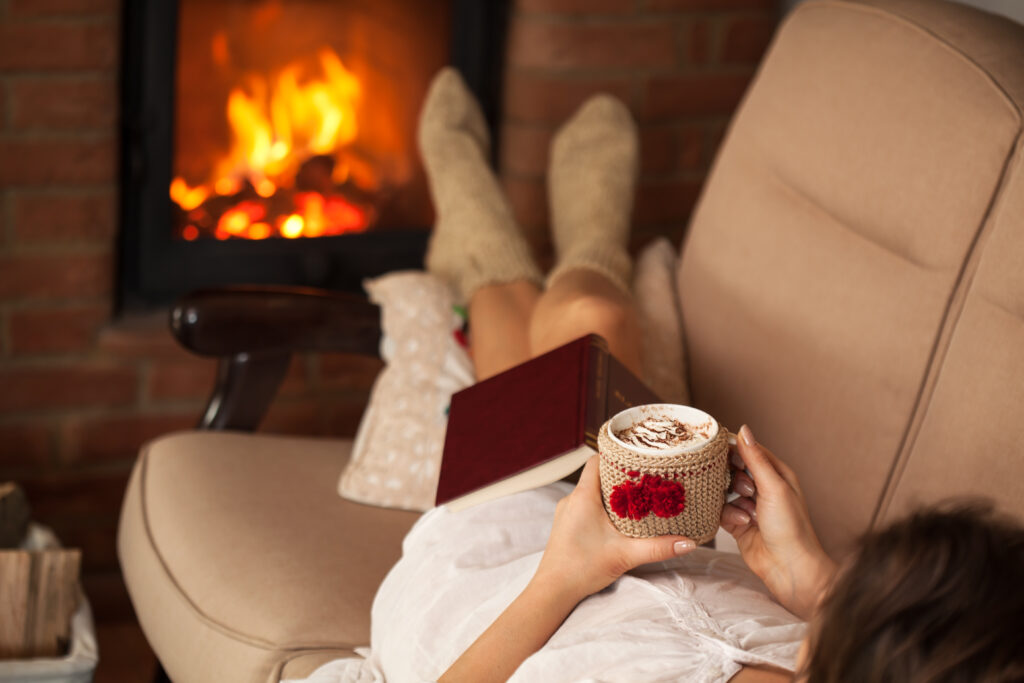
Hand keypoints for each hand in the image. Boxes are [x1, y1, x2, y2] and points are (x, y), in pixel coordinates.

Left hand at [533, 455, 697, 601]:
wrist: (554, 590)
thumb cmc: (582, 569)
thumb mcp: (625, 555)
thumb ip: (657, 548)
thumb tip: (688, 542)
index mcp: (584, 496)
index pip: (597, 460)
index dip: (617, 455)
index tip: (638, 457)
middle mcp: (573, 499)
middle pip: (597, 474)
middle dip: (621, 474)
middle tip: (646, 478)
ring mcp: (568, 511)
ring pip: (592, 490)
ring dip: (612, 492)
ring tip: (637, 496)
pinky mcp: (567, 524)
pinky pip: (586, 504)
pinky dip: (603, 505)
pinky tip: (618, 517)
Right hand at [721, 425, 836, 619]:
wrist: (790, 569)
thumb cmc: (791, 528)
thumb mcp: (774, 487)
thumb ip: (755, 458)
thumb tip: (743, 429)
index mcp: (777, 474)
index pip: (750, 450)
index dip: (734, 448)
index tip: (716, 448)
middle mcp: (763, 488)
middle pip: (734, 469)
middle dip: (732, 476)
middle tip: (744, 488)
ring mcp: (750, 506)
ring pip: (725, 490)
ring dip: (732, 498)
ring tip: (748, 509)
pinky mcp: (739, 524)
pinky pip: (722, 510)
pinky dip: (729, 515)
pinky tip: (744, 523)